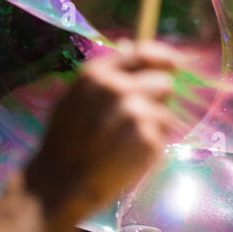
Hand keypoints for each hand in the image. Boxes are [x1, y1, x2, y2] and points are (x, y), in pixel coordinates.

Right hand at [25, 41, 186, 224]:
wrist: (58, 185)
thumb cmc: (65, 142)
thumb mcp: (74, 98)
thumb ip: (105, 75)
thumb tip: (132, 46)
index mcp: (97, 74)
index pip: (144, 54)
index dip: (164, 59)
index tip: (175, 65)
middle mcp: (118, 89)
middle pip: (164, 84)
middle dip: (156, 101)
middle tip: (133, 122)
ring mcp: (134, 113)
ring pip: (165, 113)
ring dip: (153, 127)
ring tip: (125, 143)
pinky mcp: (147, 139)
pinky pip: (163, 137)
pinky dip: (151, 147)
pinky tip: (127, 157)